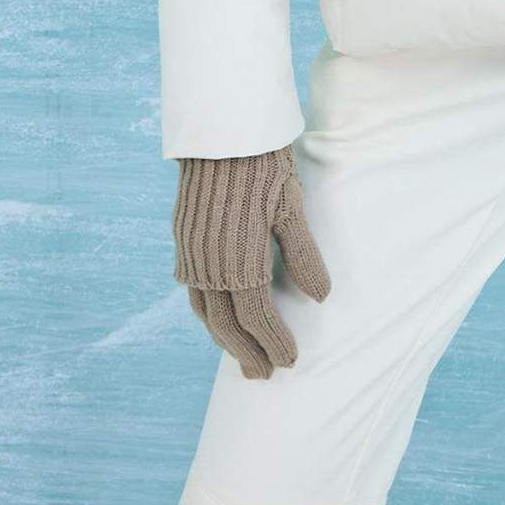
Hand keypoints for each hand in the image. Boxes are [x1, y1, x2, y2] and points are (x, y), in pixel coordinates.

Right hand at [172, 141, 330, 377]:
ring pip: (204, 310)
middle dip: (246, 352)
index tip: (290, 362)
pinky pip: (192, 288)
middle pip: (225, 324)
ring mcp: (190, 251)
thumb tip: (320, 298)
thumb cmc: (264, 163)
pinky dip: (207, 311)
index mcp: (239, 258)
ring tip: (241, 356)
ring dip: (223, 337)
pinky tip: (218, 315)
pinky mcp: (183, 237)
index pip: (257, 317)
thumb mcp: (292, 205)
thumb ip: (303, 255)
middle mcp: (208, 263)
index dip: (273, 342)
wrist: (221, 128)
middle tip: (264, 375)